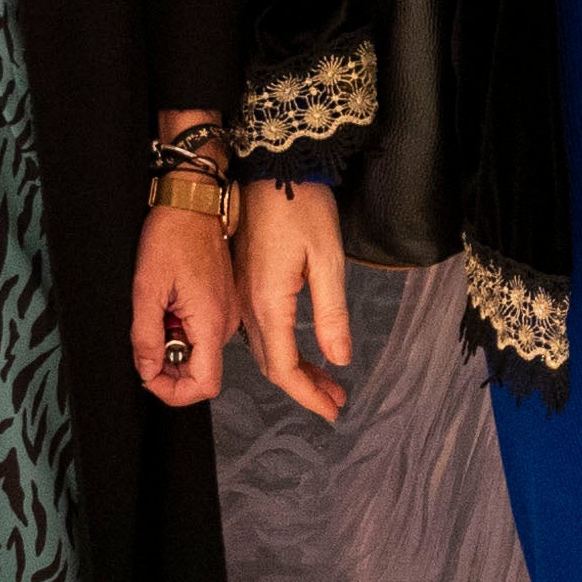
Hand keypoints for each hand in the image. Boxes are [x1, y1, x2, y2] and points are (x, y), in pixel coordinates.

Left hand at [132, 201, 241, 401]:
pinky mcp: (222, 305)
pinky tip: (167, 306)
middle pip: (200, 372)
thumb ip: (146, 336)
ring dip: (173, 346)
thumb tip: (148, 371)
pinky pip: (202, 333)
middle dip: (168, 366)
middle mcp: (225, 324)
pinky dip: (181, 330)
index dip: (173, 392)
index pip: (204, 385)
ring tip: (156, 314)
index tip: (147, 375)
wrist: (193, 202)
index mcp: (211, 322)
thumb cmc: (172, 235)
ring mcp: (226, 314)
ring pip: (200, 353)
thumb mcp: (146, 288)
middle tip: (144, 340)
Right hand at [241, 179, 358, 421]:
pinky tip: (302, 350)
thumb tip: (340, 359)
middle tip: (335, 402)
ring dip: (294, 370)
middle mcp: (248, 305)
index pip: (284, 368)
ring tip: (327, 383)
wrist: (272, 169)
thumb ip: (332, 313)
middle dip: (303, 389)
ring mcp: (241, 294)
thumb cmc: (302, 208)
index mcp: (268, 302)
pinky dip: (281, 348)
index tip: (332, 412)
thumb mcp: (327, 260)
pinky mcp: (244, 282)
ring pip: (264, 348)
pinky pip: (258, 330)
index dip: (307, 395)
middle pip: (271, 364)